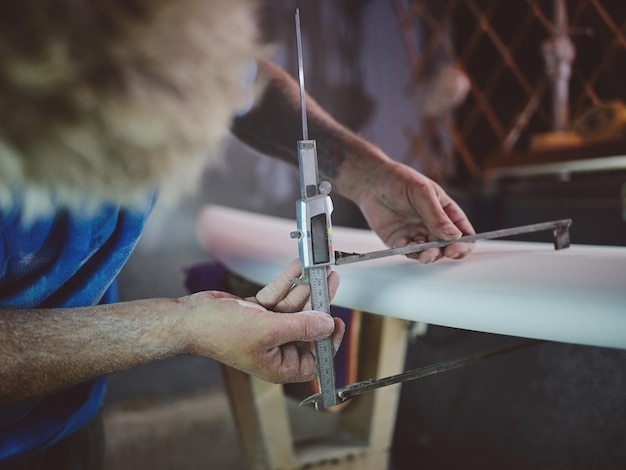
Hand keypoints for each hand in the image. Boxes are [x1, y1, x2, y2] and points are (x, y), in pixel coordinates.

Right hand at [181, 260, 343, 382]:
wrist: (189, 317)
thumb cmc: (220, 332)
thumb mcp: (268, 329)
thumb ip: (301, 326)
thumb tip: (328, 325)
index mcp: (278, 365)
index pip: (313, 360)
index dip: (329, 343)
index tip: (338, 322)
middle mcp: (275, 348)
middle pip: (305, 326)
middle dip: (318, 303)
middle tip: (331, 282)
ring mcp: (266, 329)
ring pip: (293, 307)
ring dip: (305, 288)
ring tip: (321, 269)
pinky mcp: (258, 312)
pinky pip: (278, 296)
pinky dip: (287, 282)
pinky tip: (298, 268)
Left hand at [358, 161, 474, 262]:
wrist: (372, 181)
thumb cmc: (400, 181)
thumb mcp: (422, 193)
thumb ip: (437, 216)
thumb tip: (454, 236)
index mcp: (446, 212)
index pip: (464, 233)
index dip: (464, 244)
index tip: (456, 248)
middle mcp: (434, 226)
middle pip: (447, 247)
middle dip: (444, 253)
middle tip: (436, 252)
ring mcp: (417, 235)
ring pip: (428, 253)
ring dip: (427, 256)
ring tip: (423, 253)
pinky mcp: (400, 241)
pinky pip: (407, 251)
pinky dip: (407, 251)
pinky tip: (403, 243)